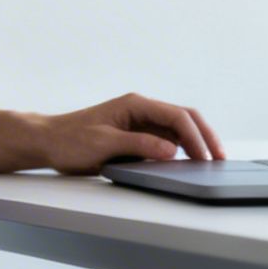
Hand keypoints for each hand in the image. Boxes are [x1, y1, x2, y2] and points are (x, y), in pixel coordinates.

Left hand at [39, 93, 225, 175]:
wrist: (47, 142)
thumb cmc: (70, 140)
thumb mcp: (104, 144)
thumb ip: (139, 145)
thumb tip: (171, 150)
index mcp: (135, 105)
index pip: (176, 116)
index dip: (196, 136)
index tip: (206, 156)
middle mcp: (141, 110)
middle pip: (183, 119)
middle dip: (204, 136)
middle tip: (219, 159)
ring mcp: (139, 123)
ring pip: (177, 129)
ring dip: (194, 144)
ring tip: (209, 163)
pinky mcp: (136, 136)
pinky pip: (164, 140)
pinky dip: (180, 150)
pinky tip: (187, 164)